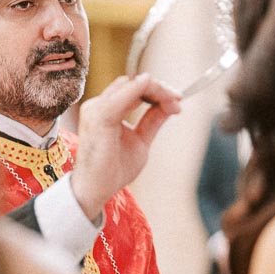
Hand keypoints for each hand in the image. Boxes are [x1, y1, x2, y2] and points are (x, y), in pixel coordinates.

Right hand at [71, 75, 181, 220]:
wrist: (95, 190)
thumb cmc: (113, 169)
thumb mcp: (140, 141)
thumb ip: (151, 121)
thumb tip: (170, 105)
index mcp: (105, 110)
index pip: (133, 89)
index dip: (157, 91)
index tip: (178, 100)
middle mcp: (98, 105)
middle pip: (133, 83)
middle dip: (159, 88)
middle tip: (179, 100)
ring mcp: (96, 109)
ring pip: (131, 85)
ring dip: (156, 89)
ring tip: (174, 102)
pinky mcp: (99, 117)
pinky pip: (123, 96)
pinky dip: (143, 91)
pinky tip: (160, 93)